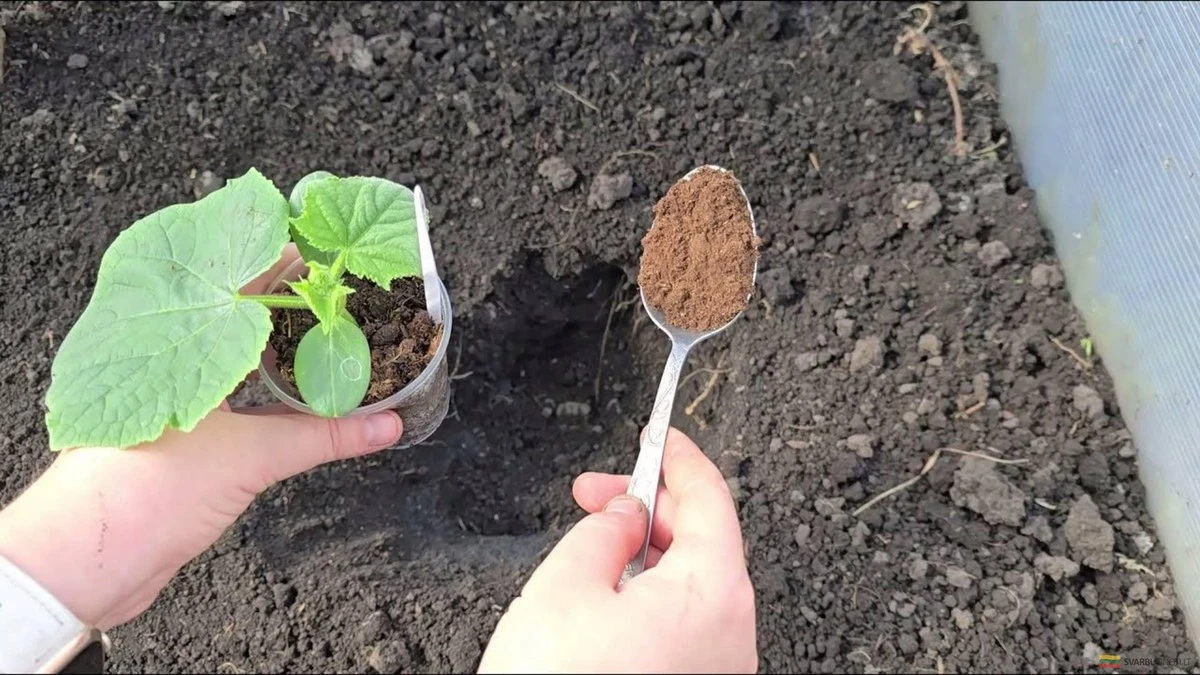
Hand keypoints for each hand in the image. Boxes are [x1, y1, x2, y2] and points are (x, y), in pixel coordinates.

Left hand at [0, 245, 404, 630]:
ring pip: (248, 366)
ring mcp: (186, 406)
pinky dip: (282, 404)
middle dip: (298, 310)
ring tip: (340, 343)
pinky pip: (248, 410)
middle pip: (248, 323)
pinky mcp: (192, 445)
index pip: (243, 284)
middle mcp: (182, 367)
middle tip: (349, 298)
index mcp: (184, 347)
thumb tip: (385, 423)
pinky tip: (310, 404)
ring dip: (291, 357)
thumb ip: (323, 435)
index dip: (285, 265)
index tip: (331, 253)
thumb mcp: (249, 455)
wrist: (88, 559)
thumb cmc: (143, 490)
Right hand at [479, 427, 756, 673]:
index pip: (710, 498)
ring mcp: (720, 670)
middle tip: (592, 494)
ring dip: (647, 554)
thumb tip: (625, 510)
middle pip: (705, 541)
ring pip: (693, 586)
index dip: (679, 457)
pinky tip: (607, 600)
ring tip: (590, 550)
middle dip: (649, 508)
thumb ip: (601, 531)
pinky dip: (652, 597)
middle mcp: (732, 634)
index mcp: (712, 592)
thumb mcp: (563, 587)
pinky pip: (686, 626)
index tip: (657, 434)